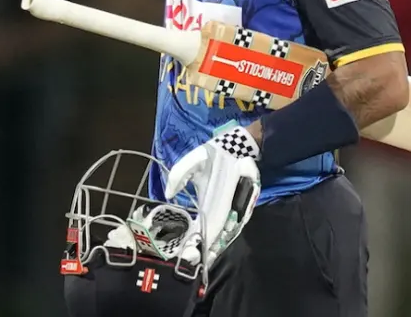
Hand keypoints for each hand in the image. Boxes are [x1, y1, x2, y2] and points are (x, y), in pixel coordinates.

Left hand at [164, 126, 261, 265]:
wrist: (241, 146)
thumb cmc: (217, 153)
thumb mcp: (195, 159)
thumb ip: (180, 175)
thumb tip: (168, 196)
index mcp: (217, 199)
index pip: (209, 228)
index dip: (200, 243)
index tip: (191, 256)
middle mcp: (228, 208)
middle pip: (218, 235)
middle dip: (207, 250)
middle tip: (196, 265)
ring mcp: (234, 207)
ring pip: (225, 231)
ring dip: (215, 244)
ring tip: (204, 259)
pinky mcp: (237, 205)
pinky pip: (229, 224)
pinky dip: (221, 234)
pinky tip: (213, 242)